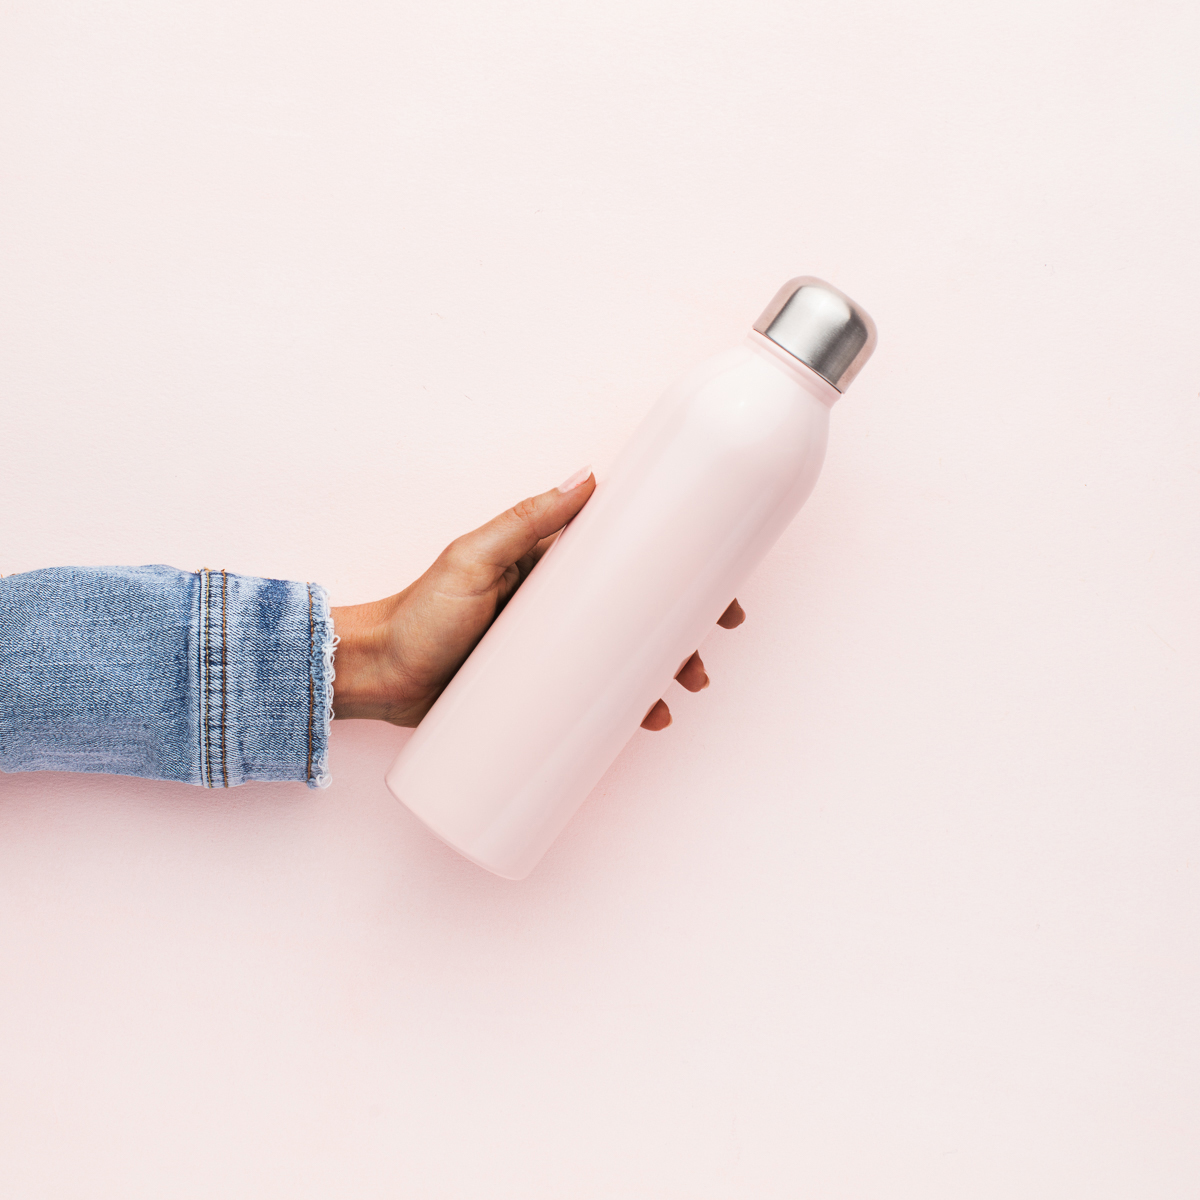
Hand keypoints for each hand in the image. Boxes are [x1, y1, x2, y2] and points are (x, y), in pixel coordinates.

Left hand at [330, 468, 745, 727]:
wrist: (377, 675)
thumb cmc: (419, 612)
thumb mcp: (473, 559)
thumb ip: (526, 520)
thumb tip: (587, 476)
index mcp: (548, 565)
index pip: (625, 558)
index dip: (676, 570)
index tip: (715, 587)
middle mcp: (557, 605)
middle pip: (635, 613)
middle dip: (681, 633)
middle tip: (705, 653)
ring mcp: (550, 651)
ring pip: (622, 659)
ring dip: (661, 674)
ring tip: (679, 693)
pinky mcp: (538, 690)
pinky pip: (592, 698)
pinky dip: (623, 709)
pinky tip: (645, 721)